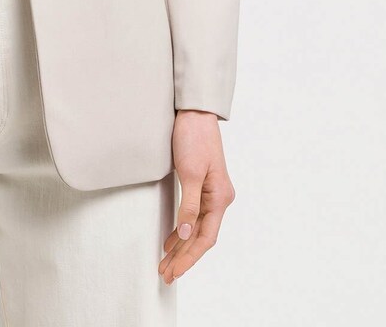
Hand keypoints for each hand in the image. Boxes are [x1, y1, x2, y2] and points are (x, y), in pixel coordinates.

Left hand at [159, 109, 235, 284]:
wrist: (194, 113)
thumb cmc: (194, 138)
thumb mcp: (189, 172)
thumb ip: (189, 205)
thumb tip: (186, 234)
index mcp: (220, 198)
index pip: (206, 237)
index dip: (190, 257)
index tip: (175, 271)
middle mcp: (219, 199)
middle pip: (201, 236)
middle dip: (184, 257)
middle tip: (165, 273)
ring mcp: (211, 193)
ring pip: (196, 228)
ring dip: (182, 246)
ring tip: (165, 262)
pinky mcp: (202, 186)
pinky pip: (193, 216)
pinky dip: (182, 230)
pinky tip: (171, 240)